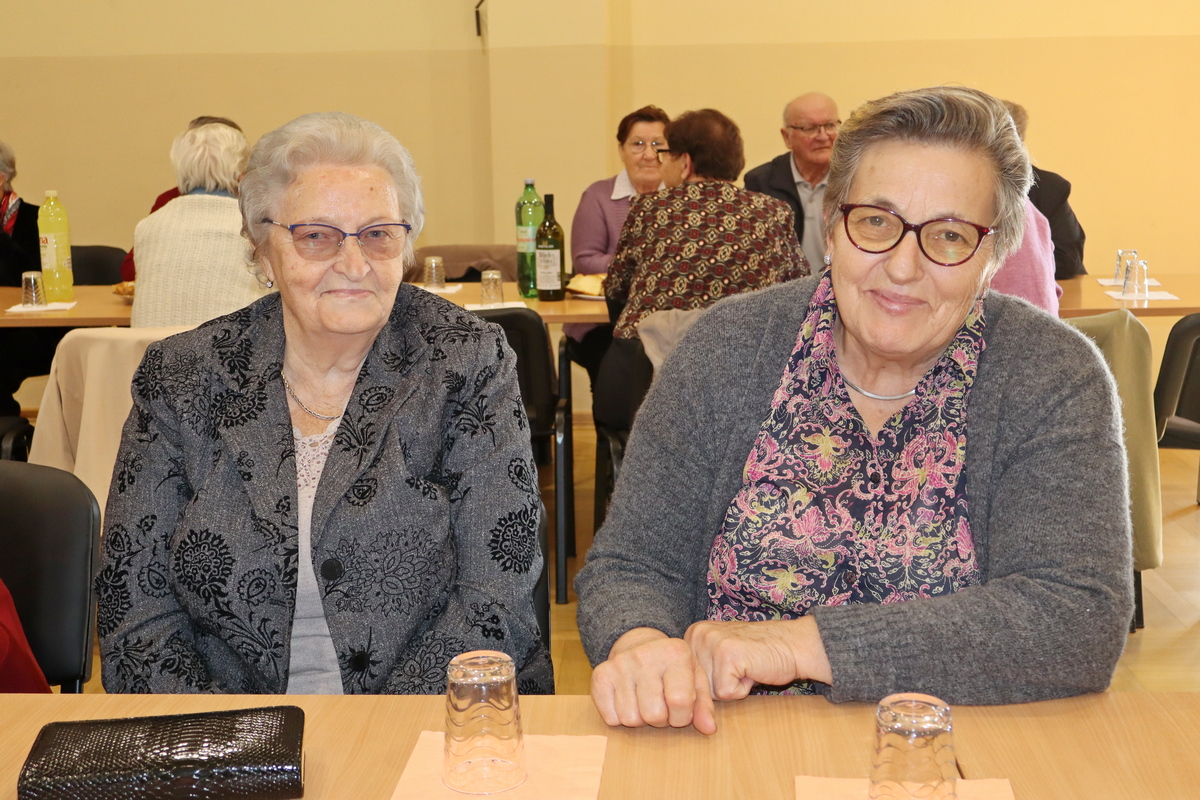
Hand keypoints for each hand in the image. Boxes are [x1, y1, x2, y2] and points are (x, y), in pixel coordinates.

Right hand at [590, 627, 717, 734]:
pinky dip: (619, 717)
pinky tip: (628, 700)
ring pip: (631, 719)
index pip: (680, 702)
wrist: (640, 645)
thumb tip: (709, 729)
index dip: (682, 716)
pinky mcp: (600, 675)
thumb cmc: (673, 668)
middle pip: (654, 715)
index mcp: (675, 653)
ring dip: (641, 719)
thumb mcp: (694, 680)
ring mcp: (620, 664)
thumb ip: (703, 706)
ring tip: (645, 702)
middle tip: (662, 705)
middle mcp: (645, 655)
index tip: (681, 709)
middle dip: (661, 719)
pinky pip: (611, 717)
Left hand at [685, 616, 831, 699]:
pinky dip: (742, 689)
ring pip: (709, 692)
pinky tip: (752, 670)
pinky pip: (726, 693)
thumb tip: (678, 708)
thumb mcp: (720, 659)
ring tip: (746, 669)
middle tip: (741, 668)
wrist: (793, 645)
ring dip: (731, 688)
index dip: (711, 684)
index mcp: (692, 634)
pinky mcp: (726, 654)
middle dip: (721, 687)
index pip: (686, 679)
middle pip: (695, 687)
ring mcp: (710, 641)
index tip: (730, 669)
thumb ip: (700, 673)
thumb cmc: (759, 657)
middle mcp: (696, 634)